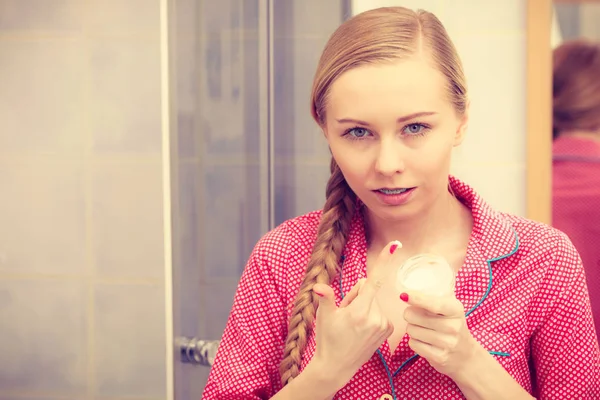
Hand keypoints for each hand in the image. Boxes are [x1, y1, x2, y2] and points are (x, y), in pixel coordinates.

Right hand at [311, 240, 401, 386]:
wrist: (336, 367)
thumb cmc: (327, 339)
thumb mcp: (323, 317)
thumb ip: (325, 297)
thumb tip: (318, 286)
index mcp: (360, 310)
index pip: (374, 279)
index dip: (384, 260)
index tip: (396, 244)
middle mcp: (376, 316)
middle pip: (367, 289)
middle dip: (356, 295)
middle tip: (344, 313)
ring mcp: (384, 324)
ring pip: (372, 300)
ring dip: (362, 306)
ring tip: (352, 324)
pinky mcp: (388, 330)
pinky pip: (378, 311)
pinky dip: (370, 315)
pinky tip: (360, 329)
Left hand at [402, 290, 480, 378]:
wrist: (465, 355)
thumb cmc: (451, 325)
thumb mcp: (449, 308)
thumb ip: (432, 299)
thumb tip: (406, 294)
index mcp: (456, 310)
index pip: (434, 304)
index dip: (417, 299)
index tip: (404, 295)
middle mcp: (453, 326)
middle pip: (415, 316)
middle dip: (409, 314)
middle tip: (415, 316)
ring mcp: (448, 343)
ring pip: (412, 330)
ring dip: (411, 328)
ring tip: (421, 329)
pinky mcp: (440, 357)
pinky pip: (413, 344)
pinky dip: (414, 341)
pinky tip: (423, 341)